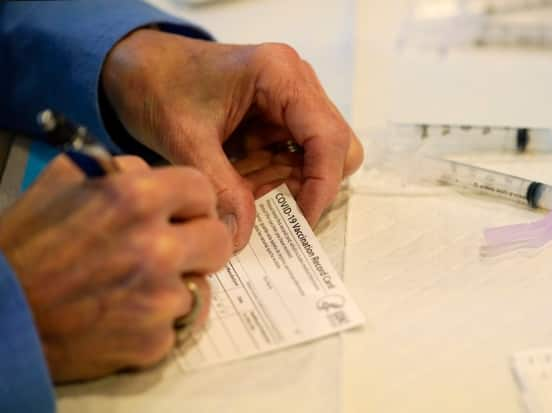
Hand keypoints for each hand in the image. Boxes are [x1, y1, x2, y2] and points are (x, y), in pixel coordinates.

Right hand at [0, 156, 232, 381]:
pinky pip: (177, 323)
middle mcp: (156, 247)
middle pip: (219, 240)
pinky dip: (156, 321)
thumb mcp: (64, 182)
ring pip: (199, 285)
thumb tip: (155, 173)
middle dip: (199, 243)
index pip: (203, 190)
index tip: (186, 213)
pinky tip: (123, 315)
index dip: (194, 202)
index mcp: (135, 198)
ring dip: (173, 285)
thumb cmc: (24, 245)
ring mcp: (159, 298)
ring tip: (131, 287)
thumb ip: (121, 170)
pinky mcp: (155, 341)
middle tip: (174, 250)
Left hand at [102, 29, 363, 248]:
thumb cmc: (156, 84)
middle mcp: (296, 85)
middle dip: (311, 187)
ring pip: (318, 158)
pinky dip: (275, 181)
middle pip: (336, 148)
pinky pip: (293, 159)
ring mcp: (290, 102)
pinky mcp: (278, 119)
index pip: (327, 137)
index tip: (302, 223)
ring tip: (247, 197)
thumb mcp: (184, 138)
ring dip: (289, 186)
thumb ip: (219, 187)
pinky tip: (242, 187)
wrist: (136, 67)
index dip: (322, 186)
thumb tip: (243, 238)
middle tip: (279, 215)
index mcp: (280, 75)